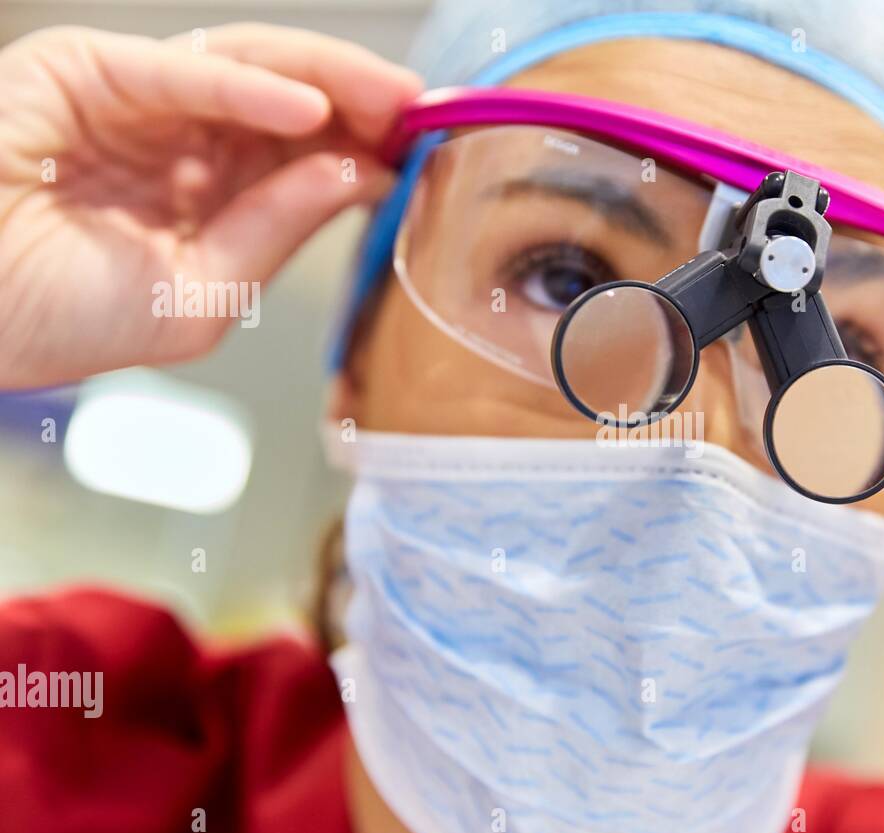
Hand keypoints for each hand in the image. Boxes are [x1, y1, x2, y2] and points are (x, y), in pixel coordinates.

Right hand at [0, 24, 421, 388]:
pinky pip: (178, 73)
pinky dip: (245, 86)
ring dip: (325, 80)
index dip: (364, 148)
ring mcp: (136, 102)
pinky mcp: (85, 73)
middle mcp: (180, 139)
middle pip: (290, 105)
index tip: (426, 153)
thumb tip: (353, 179)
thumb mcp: (203, 293)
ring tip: (389, 99)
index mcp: (207, 192)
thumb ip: (275, 233)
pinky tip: (309, 106)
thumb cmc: (62, 316)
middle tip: (424, 115)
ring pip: (247, 70)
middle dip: (362, 105)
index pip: (302, 156)